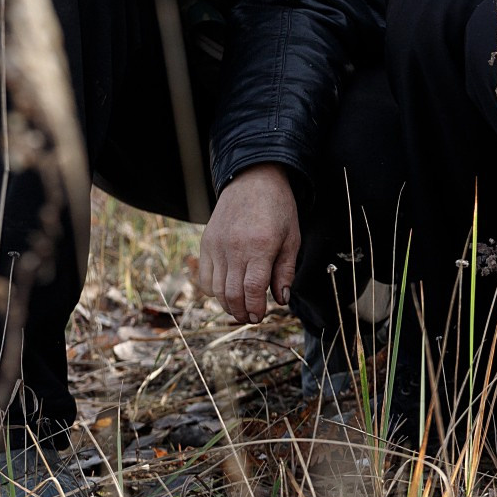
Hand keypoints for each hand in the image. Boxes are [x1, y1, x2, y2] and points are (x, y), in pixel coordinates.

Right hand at [198, 165, 300, 323]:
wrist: (253, 179)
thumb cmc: (277, 208)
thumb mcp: (292, 238)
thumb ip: (285, 271)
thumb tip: (281, 299)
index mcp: (260, 245)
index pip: (253, 288)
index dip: (255, 308)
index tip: (259, 317)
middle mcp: (235, 247)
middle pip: (232, 293)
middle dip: (241, 312)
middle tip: (250, 318)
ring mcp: (217, 245)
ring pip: (216, 289)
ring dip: (227, 304)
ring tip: (240, 308)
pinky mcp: (207, 242)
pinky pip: (205, 277)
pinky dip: (214, 290)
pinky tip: (226, 291)